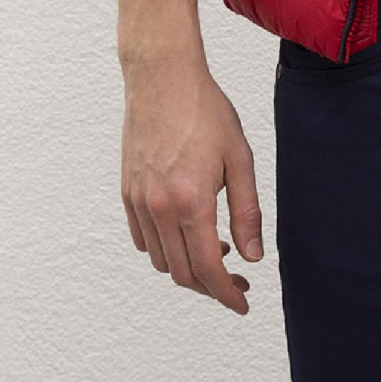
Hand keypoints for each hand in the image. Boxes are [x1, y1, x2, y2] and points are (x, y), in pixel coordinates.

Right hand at [120, 53, 264, 313]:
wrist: (162, 78)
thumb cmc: (205, 112)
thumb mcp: (240, 160)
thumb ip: (247, 213)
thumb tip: (253, 257)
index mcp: (191, 202)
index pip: (208, 269)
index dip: (226, 295)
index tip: (242, 303)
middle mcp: (159, 208)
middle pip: (182, 273)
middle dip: (211, 287)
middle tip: (238, 281)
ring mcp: (139, 202)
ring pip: (161, 261)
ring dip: (188, 268)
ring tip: (218, 250)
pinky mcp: (127, 192)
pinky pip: (143, 239)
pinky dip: (166, 249)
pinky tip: (188, 232)